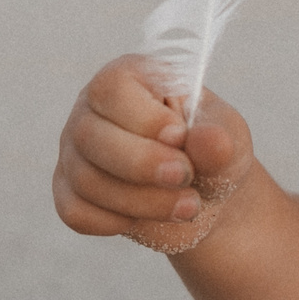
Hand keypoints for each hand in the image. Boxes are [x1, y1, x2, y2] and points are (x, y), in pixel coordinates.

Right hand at [52, 56, 254, 253]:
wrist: (204, 194)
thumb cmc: (211, 151)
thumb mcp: (229, 138)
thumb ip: (219, 138)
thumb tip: (209, 141)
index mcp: (129, 78)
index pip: (112, 88)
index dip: (145, 119)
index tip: (180, 138)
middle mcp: (92, 110)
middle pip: (90, 135)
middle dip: (143, 165)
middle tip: (188, 178)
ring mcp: (75, 152)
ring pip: (86, 179)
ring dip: (142, 201)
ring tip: (188, 205)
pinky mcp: (69, 192)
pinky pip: (76, 212)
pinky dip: (115, 222)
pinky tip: (149, 216)